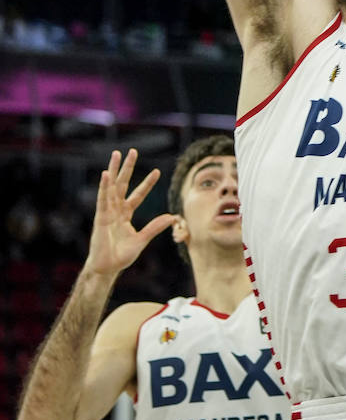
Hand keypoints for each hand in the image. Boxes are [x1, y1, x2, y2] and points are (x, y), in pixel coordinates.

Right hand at [84, 149, 175, 279]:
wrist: (107, 268)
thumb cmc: (121, 256)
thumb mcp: (142, 240)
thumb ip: (155, 227)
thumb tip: (172, 217)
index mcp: (125, 215)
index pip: (138, 194)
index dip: (147, 183)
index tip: (157, 171)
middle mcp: (116, 210)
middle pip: (123, 184)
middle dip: (128, 168)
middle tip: (133, 151)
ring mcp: (107, 212)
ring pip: (111, 186)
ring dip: (114, 170)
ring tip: (117, 154)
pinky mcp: (100, 217)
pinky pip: (102, 199)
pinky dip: (104, 187)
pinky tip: (106, 174)